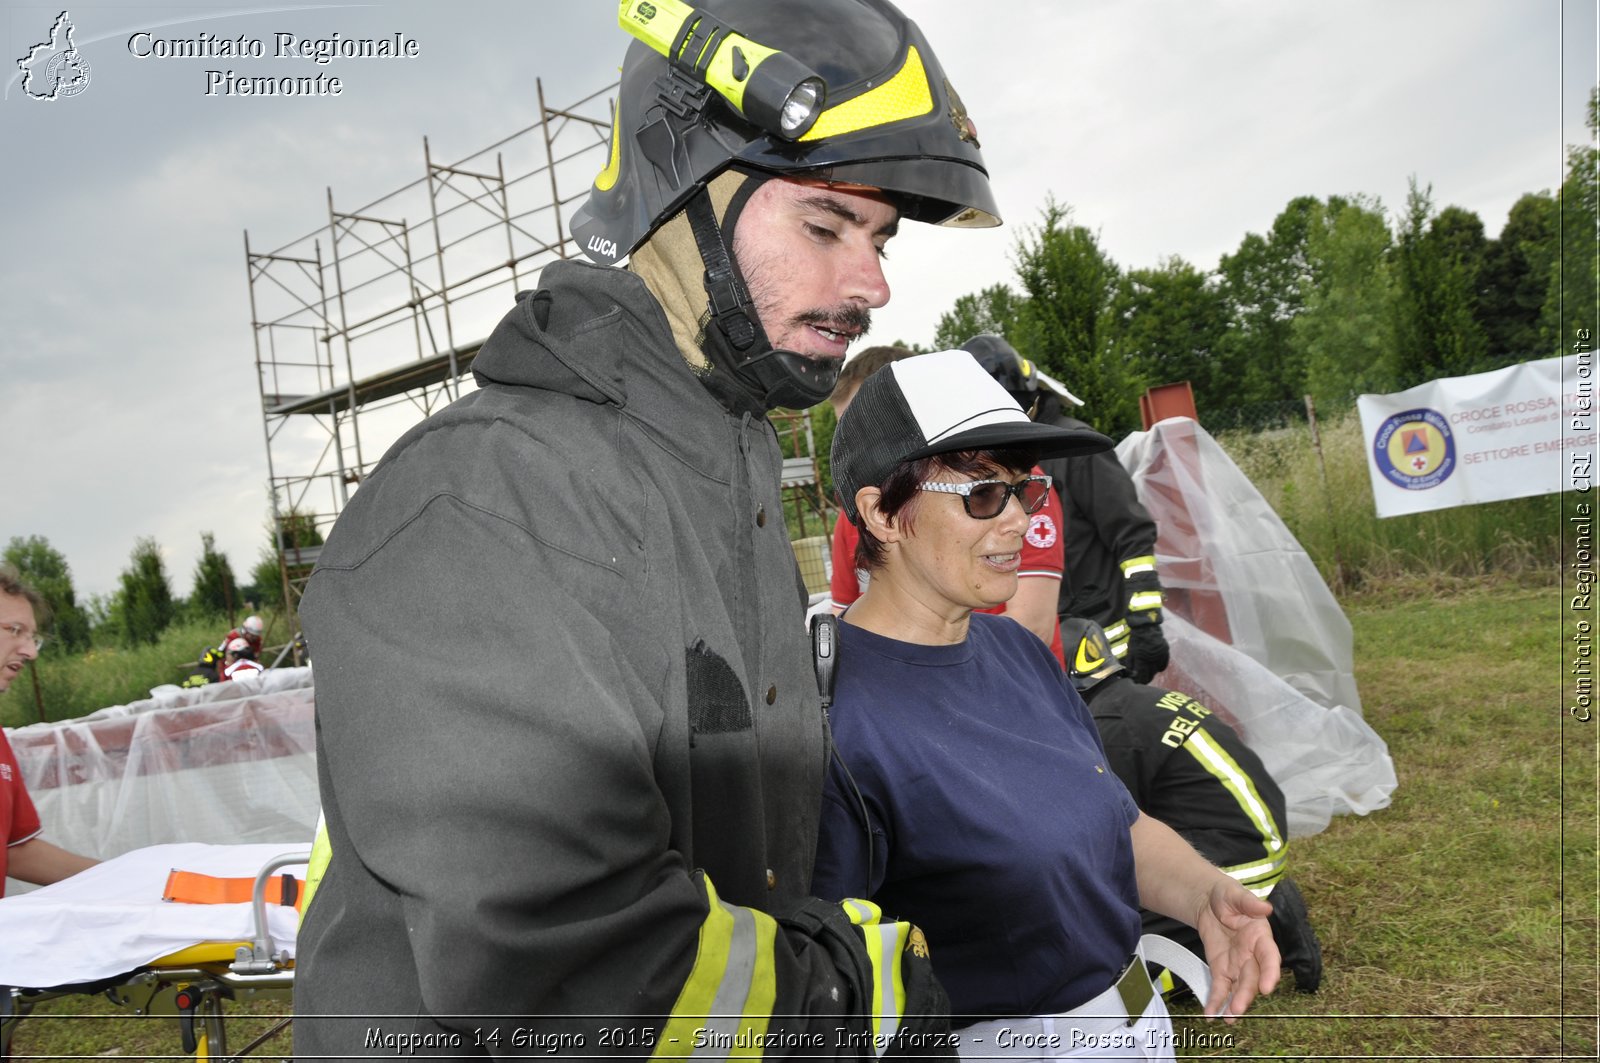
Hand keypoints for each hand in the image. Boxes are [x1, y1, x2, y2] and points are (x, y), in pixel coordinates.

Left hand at [1125, 623, 1169, 682]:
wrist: (1147, 627)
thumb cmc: (1136, 639)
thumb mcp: (1130, 651)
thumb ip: (1131, 664)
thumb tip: (1131, 674)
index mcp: (1141, 660)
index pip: (1142, 676)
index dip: (1140, 681)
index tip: (1138, 683)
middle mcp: (1152, 660)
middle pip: (1151, 675)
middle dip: (1146, 679)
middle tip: (1143, 680)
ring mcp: (1160, 656)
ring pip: (1157, 671)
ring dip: (1152, 673)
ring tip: (1148, 673)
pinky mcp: (1165, 652)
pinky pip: (1163, 665)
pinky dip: (1159, 667)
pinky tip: (1155, 667)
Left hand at [1192, 878, 1278, 1020]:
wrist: (1208, 902)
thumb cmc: (1227, 896)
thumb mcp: (1235, 894)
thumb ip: (1248, 902)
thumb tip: (1266, 907)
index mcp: (1261, 936)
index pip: (1269, 957)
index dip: (1270, 973)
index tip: (1267, 988)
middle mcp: (1253, 955)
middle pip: (1253, 978)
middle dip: (1247, 994)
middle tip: (1238, 1009)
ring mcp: (1237, 964)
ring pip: (1239, 987)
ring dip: (1234, 1003)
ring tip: (1228, 1018)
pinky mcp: (1222, 969)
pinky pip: (1221, 987)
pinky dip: (1216, 1000)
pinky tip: (1210, 1013)